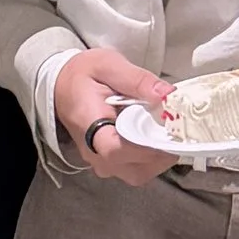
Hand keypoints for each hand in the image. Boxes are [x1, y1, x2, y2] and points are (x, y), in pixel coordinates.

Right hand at [53, 47, 178, 184]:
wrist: (62, 86)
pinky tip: (157, 135)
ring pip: (139, 174)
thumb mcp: (108, 65)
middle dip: (162, 152)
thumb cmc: (82, 75)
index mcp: (88, 127)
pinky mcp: (110, 163)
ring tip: (168, 130)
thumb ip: (138, 79)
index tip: (169, 132)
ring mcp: (102, 162)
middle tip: (176, 128)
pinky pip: (137, 169)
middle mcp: (94, 153)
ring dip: (160, 156)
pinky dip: (153, 157)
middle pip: (134, 170)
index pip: (116, 150)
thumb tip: (167, 95)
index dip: (147, 146)